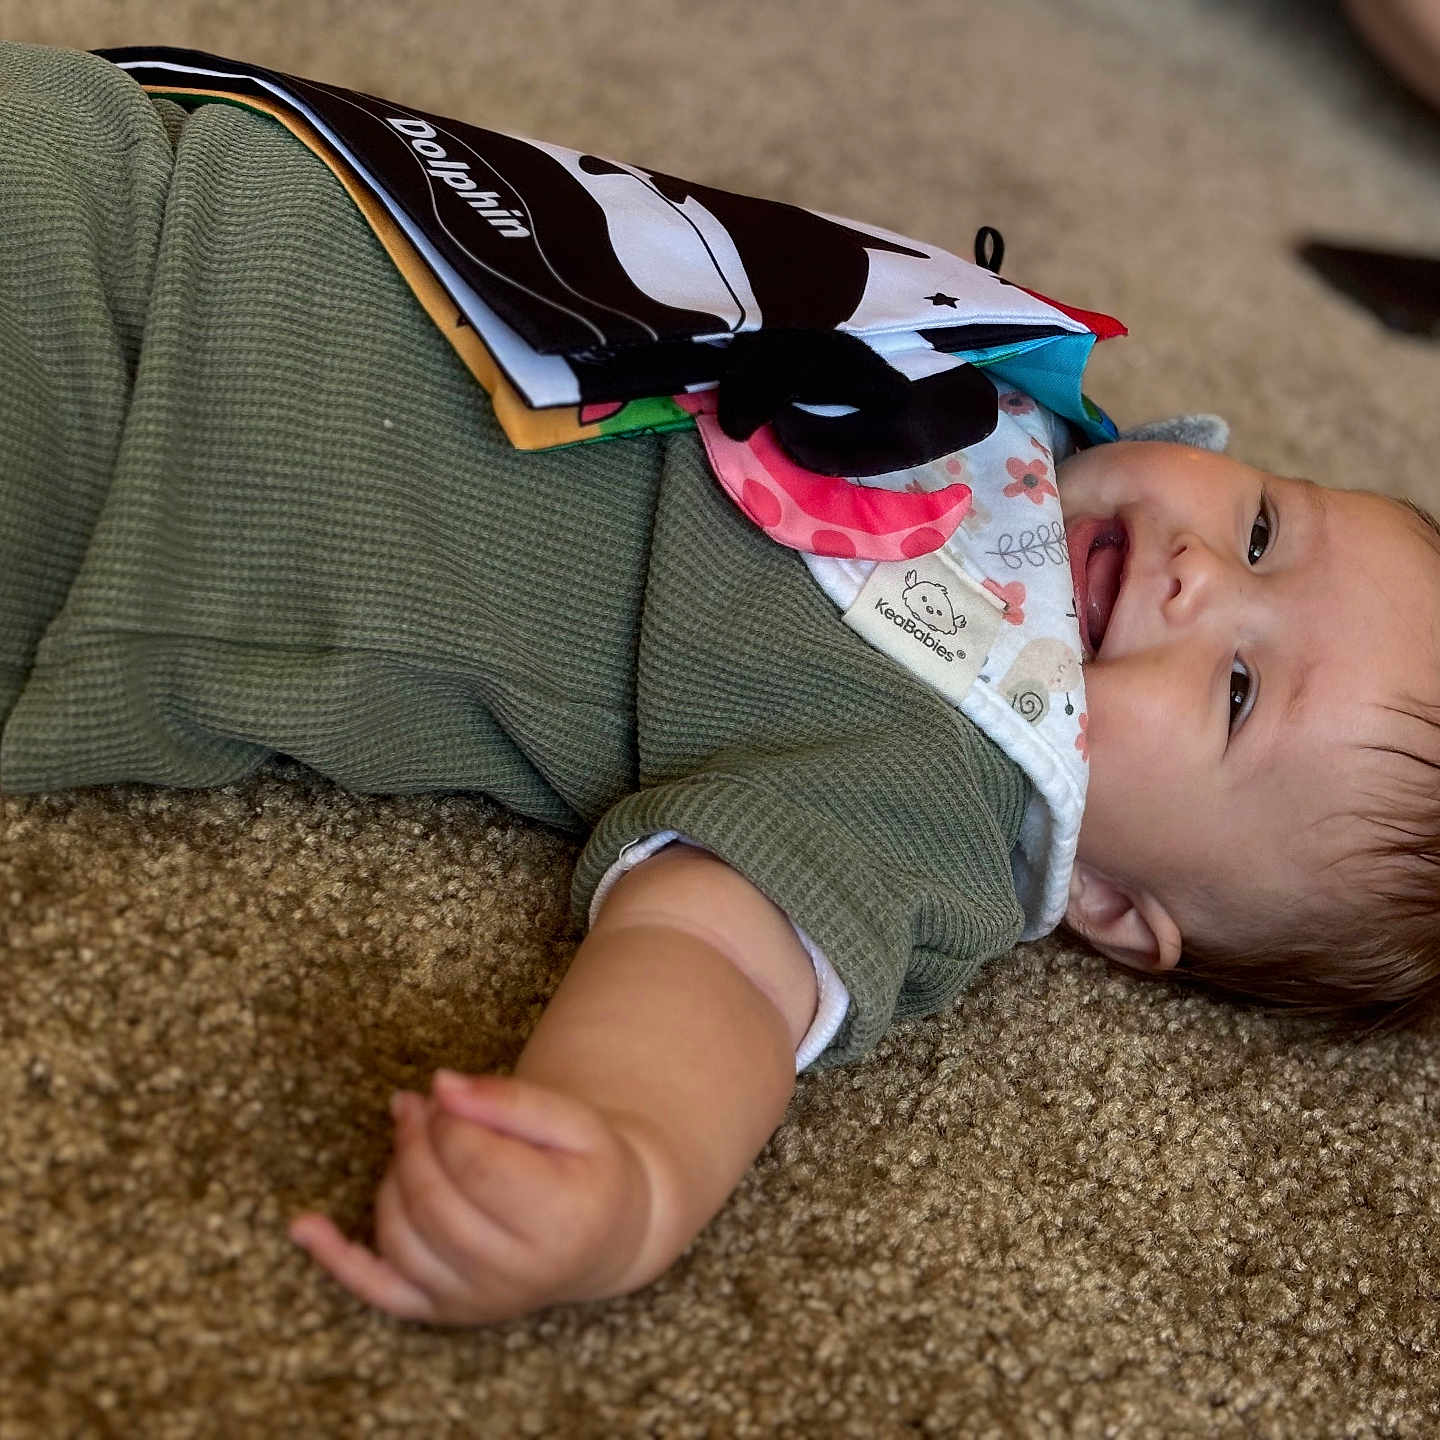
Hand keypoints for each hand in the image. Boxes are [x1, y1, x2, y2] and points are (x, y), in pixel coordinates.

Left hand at [289, 1070, 655, 1324]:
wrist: (602, 1234)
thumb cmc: (587, 1167)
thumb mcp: (573, 1119)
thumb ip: (510, 1100)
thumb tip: (439, 1086)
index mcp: (562, 1218)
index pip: (478, 1164)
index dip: (451, 1121)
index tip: (450, 1096)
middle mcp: (518, 1273)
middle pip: (434, 1198)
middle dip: (415, 1140)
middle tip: (419, 1105)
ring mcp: (475, 1300)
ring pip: (401, 1234)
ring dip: (393, 1174)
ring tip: (411, 1136)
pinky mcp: (442, 1311)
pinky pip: (376, 1289)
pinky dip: (335, 1259)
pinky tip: (304, 1225)